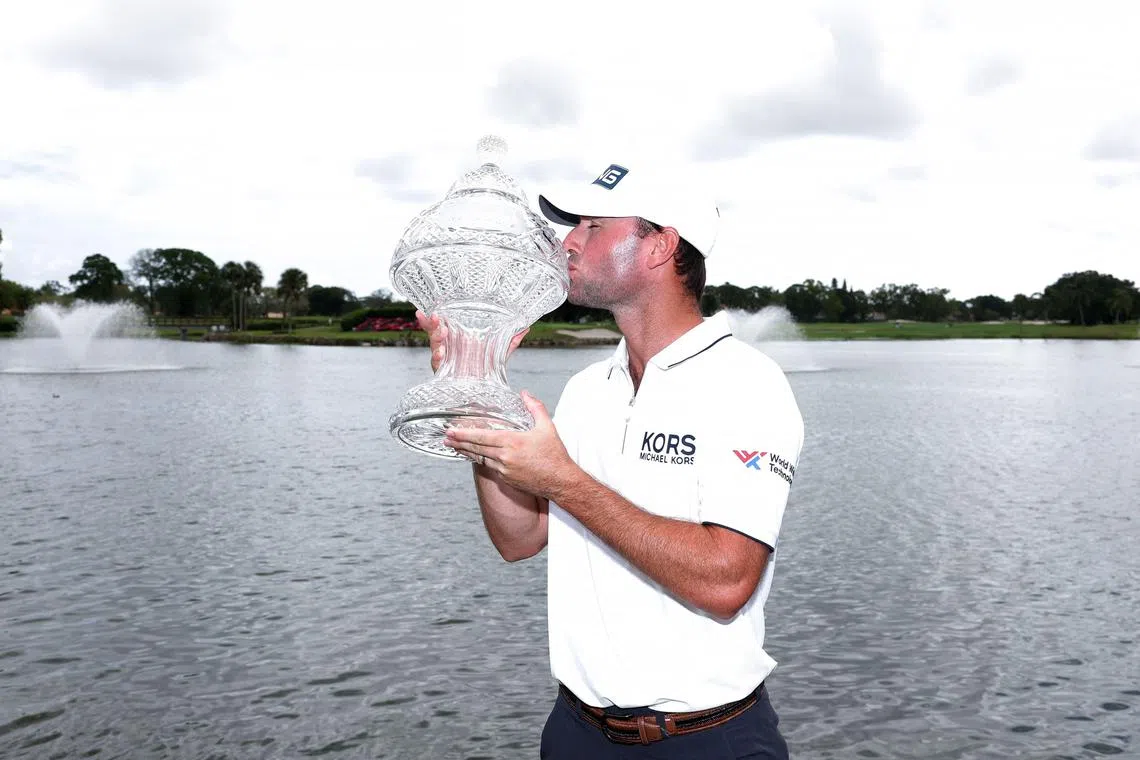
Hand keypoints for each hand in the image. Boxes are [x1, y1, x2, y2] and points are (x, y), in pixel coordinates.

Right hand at [416, 310, 529, 373]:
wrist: (481, 396)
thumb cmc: (484, 372)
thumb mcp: (498, 354)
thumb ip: (509, 341)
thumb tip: (525, 328)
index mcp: (456, 341)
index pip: (443, 325)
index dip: (436, 317)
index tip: (433, 309)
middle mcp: (447, 349)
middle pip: (435, 333)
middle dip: (432, 324)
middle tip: (435, 316)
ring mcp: (443, 361)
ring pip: (434, 346)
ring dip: (436, 338)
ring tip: (441, 332)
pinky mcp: (443, 374)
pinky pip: (437, 365)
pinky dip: (438, 358)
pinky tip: (440, 354)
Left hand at [444, 391, 579, 498]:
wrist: (560, 481)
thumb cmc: (554, 455)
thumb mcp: (547, 427)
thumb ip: (535, 408)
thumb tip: (525, 393)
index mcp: (512, 442)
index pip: (482, 436)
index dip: (464, 434)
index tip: (451, 431)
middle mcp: (504, 457)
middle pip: (476, 448)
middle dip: (459, 442)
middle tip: (446, 438)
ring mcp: (504, 470)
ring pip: (481, 459)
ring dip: (467, 452)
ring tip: (455, 447)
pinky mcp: (506, 479)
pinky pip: (490, 467)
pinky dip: (481, 460)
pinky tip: (475, 456)